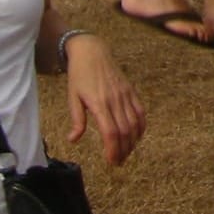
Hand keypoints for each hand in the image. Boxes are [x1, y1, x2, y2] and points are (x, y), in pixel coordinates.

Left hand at [64, 37, 145, 165]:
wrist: (92, 51)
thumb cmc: (79, 75)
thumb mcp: (72, 97)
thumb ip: (76, 119)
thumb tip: (74, 140)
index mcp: (99, 103)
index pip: (111, 132)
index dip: (113, 150)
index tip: (111, 162)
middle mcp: (115, 99)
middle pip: (125, 131)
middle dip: (123, 150)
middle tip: (118, 162)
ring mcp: (125, 94)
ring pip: (135, 123)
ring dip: (133, 141)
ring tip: (126, 152)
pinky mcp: (130, 90)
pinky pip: (140, 110)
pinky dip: (141, 125)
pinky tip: (137, 135)